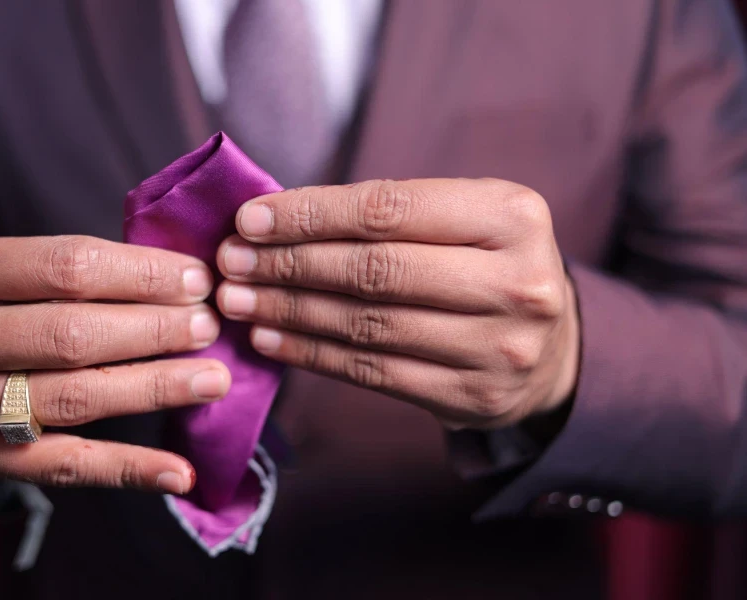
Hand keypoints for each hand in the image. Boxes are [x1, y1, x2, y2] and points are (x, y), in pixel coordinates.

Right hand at [0, 236, 229, 493]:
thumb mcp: (9, 274)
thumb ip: (79, 271)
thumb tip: (185, 279)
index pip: (66, 265)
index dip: (142, 273)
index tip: (198, 280)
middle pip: (70, 334)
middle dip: (153, 329)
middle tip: (209, 326)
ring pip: (75, 397)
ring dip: (155, 388)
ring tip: (213, 379)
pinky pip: (68, 466)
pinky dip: (130, 469)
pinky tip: (181, 472)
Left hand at [216, 179, 579, 429]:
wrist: (549, 349)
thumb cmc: (485, 266)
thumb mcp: (465, 218)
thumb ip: (388, 213)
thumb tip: (274, 219)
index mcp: (512, 216)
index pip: (389, 209)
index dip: (311, 214)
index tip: (250, 218)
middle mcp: (515, 282)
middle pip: (375, 269)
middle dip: (290, 264)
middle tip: (231, 262)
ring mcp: (498, 347)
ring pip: (368, 324)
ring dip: (290, 311)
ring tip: (237, 300)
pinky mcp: (472, 397)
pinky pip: (373, 373)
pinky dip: (312, 354)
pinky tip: (271, 339)